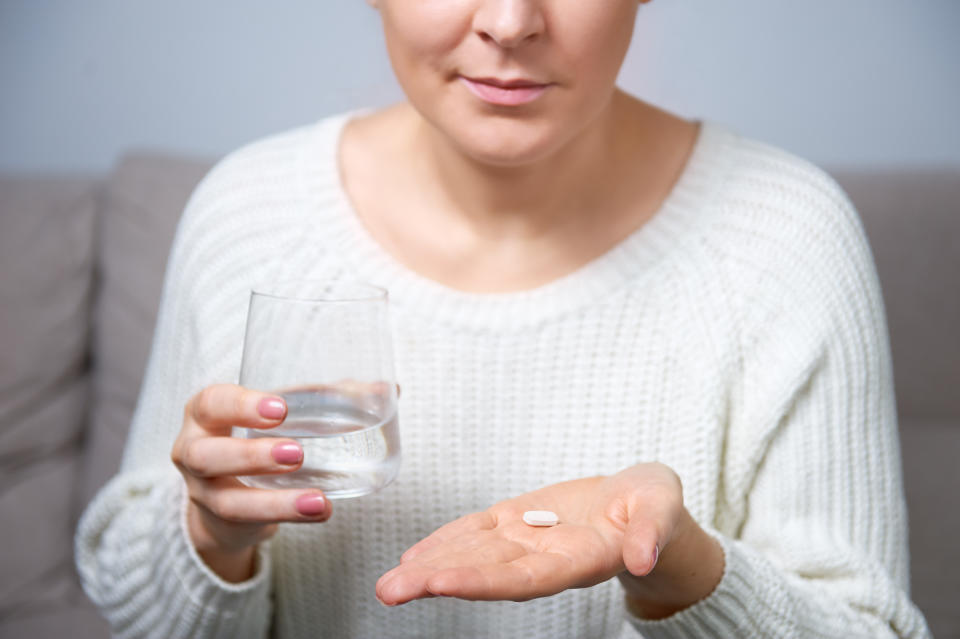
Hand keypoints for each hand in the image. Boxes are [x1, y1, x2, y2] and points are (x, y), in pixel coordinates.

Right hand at [170, 384, 331, 581]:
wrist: (226, 494)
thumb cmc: (258, 436)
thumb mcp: (278, 415)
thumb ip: (326, 398)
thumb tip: (387, 388)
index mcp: (206, 413)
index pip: (212, 403)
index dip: (241, 406)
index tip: (279, 408)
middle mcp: (193, 451)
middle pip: (206, 454)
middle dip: (250, 455)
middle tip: (297, 452)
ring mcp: (204, 492)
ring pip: (229, 501)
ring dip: (275, 501)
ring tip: (318, 500)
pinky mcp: (224, 522)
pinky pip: (249, 524)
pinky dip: (285, 517)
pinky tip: (319, 512)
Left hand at [376, 463, 722, 617]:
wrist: (643, 503)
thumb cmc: (656, 507)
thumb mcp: (664, 509)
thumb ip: (652, 533)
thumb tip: (642, 558)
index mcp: (581, 559)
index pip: (527, 578)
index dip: (484, 582)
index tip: (441, 583)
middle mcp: (547, 557)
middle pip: (488, 573)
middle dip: (439, 580)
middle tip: (391, 590)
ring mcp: (528, 539)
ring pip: (475, 554)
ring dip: (431, 566)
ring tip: (390, 581)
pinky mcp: (519, 519)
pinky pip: (477, 531)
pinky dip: (446, 541)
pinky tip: (415, 555)